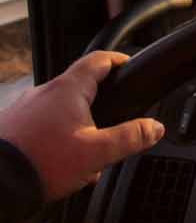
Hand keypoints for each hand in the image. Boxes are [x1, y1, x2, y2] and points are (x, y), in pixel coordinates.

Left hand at [0, 51, 164, 199]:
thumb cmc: (43, 162)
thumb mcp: (98, 152)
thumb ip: (131, 137)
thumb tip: (155, 127)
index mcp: (68, 90)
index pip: (98, 60)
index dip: (117, 60)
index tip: (128, 65)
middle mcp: (42, 92)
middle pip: (78, 87)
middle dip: (97, 104)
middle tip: (110, 122)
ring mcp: (22, 108)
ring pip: (58, 108)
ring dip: (74, 124)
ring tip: (82, 152)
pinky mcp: (10, 126)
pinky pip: (39, 123)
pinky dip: (52, 135)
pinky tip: (56, 160)